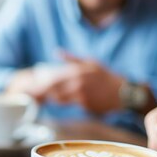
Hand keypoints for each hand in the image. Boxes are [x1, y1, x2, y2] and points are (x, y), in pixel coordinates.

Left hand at [7, 54, 124, 113]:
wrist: (124, 93)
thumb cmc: (106, 77)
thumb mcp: (91, 63)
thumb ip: (72, 59)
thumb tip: (56, 52)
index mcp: (78, 70)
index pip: (53, 78)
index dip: (41, 84)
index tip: (32, 87)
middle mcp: (78, 81)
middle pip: (53, 89)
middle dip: (42, 93)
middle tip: (34, 95)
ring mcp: (81, 93)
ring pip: (59, 98)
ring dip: (52, 98)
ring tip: (47, 97)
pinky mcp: (84, 104)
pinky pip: (69, 104)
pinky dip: (64, 102)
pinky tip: (63, 100)